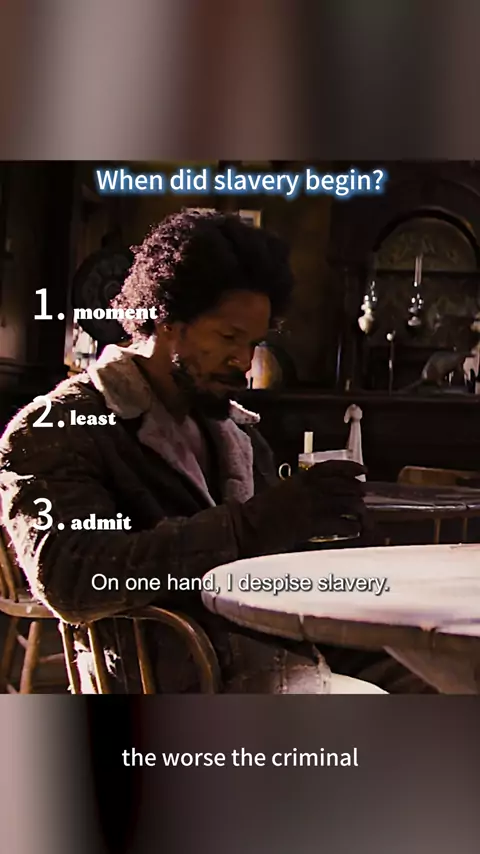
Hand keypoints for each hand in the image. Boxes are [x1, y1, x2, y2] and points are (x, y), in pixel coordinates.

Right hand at [230, 460, 367, 557]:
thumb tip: (324, 494)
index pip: (331, 468)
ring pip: (345, 504)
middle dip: (357, 492)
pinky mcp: (311, 525)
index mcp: (301, 478)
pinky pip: (339, 524)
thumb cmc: (263, 510)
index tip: (363, 470)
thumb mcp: (284, 491)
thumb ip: (303, 490)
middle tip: (364, 497)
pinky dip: (350, 527)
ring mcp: (310, 507)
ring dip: (358, 511)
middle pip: (343, 486)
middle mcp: (308, 490)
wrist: (249, 526)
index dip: (350, 468)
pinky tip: (353, 530)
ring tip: (362, 517)